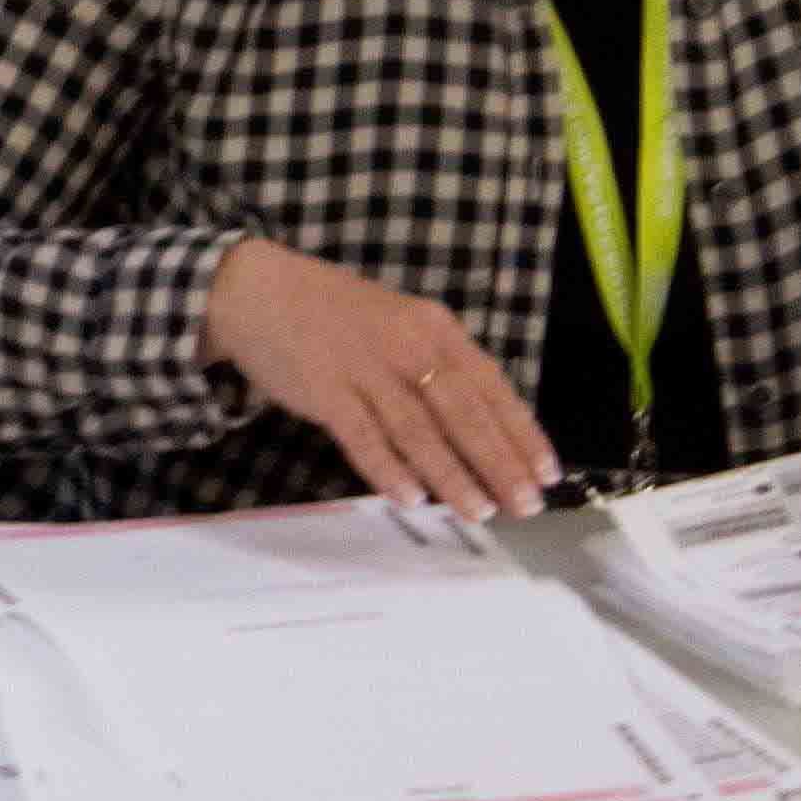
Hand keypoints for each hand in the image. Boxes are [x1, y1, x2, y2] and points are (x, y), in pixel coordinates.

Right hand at [201, 235, 557, 523]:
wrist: (254, 289)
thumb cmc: (336, 314)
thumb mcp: (401, 324)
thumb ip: (439, 367)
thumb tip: (485, 431)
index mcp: (434, 327)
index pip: (491, 386)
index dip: (523, 433)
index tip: (546, 474)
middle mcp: (406, 345)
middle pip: (462, 413)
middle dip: (499, 464)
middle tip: (524, 505)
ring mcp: (363, 367)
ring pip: (419, 430)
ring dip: (453, 475)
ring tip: (479, 511)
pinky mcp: (324, 388)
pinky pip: (364, 437)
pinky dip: (390, 469)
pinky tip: (411, 498)